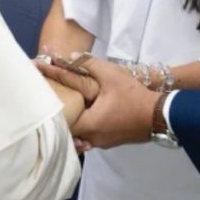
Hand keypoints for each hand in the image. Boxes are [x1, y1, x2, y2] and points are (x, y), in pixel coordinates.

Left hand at [43, 54, 160, 149]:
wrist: (158, 115)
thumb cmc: (133, 96)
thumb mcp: (112, 75)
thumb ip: (89, 64)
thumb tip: (71, 56)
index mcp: (90, 123)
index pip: (62, 114)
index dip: (51, 100)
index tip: (40, 89)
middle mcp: (92, 137)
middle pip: (68, 128)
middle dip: (59, 115)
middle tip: (49, 101)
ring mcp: (101, 142)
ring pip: (78, 135)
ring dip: (72, 122)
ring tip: (62, 109)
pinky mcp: (109, 142)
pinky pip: (89, 137)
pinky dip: (83, 127)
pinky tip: (81, 117)